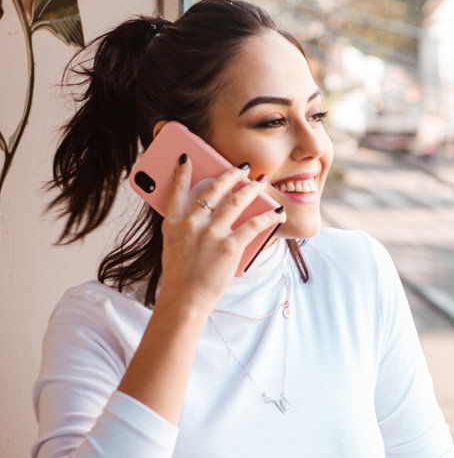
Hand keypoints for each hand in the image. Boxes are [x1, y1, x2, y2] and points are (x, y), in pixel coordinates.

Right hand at [155, 155, 285, 313]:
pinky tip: (277, 213)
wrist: (184, 301)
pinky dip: (268, 217)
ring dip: (252, 188)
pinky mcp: (229, 246)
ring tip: (261, 182)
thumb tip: (203, 213)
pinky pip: (253, 225)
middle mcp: (192, 224)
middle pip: (214, 189)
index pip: (175, 190)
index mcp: (174, 223)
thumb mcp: (172, 246)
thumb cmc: (180, 276)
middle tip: (242, 167)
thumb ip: (184, 228)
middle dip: (231, 174)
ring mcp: (211, 234)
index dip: (181, 172)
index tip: (187, 157)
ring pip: (237, 201)